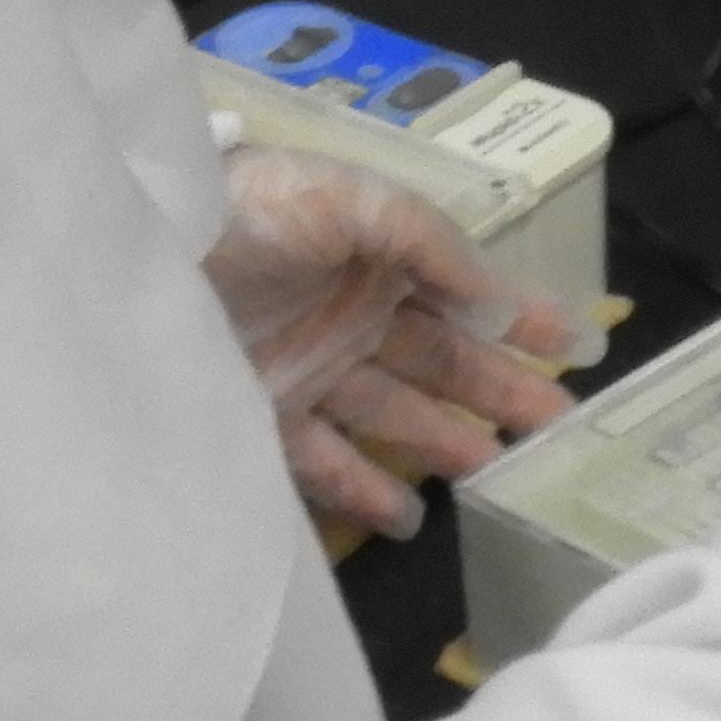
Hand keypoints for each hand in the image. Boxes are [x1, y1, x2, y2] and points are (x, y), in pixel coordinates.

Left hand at [202, 149, 578, 537]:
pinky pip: (326, 461)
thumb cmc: (252, 209)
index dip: (520, 317)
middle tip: (556, 428)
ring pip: (395, 413)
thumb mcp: (351, 201)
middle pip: (439, 359)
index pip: (464, 292)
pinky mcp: (264, 413)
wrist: (142, 250)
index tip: (579, 348)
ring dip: (446, 441)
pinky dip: (367, 492)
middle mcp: (350, 311)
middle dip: (499, 389)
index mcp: (376, 253)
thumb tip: (502, 304)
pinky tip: (409, 518)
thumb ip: (429, 245)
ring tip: (496, 475)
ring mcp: (308, 366)